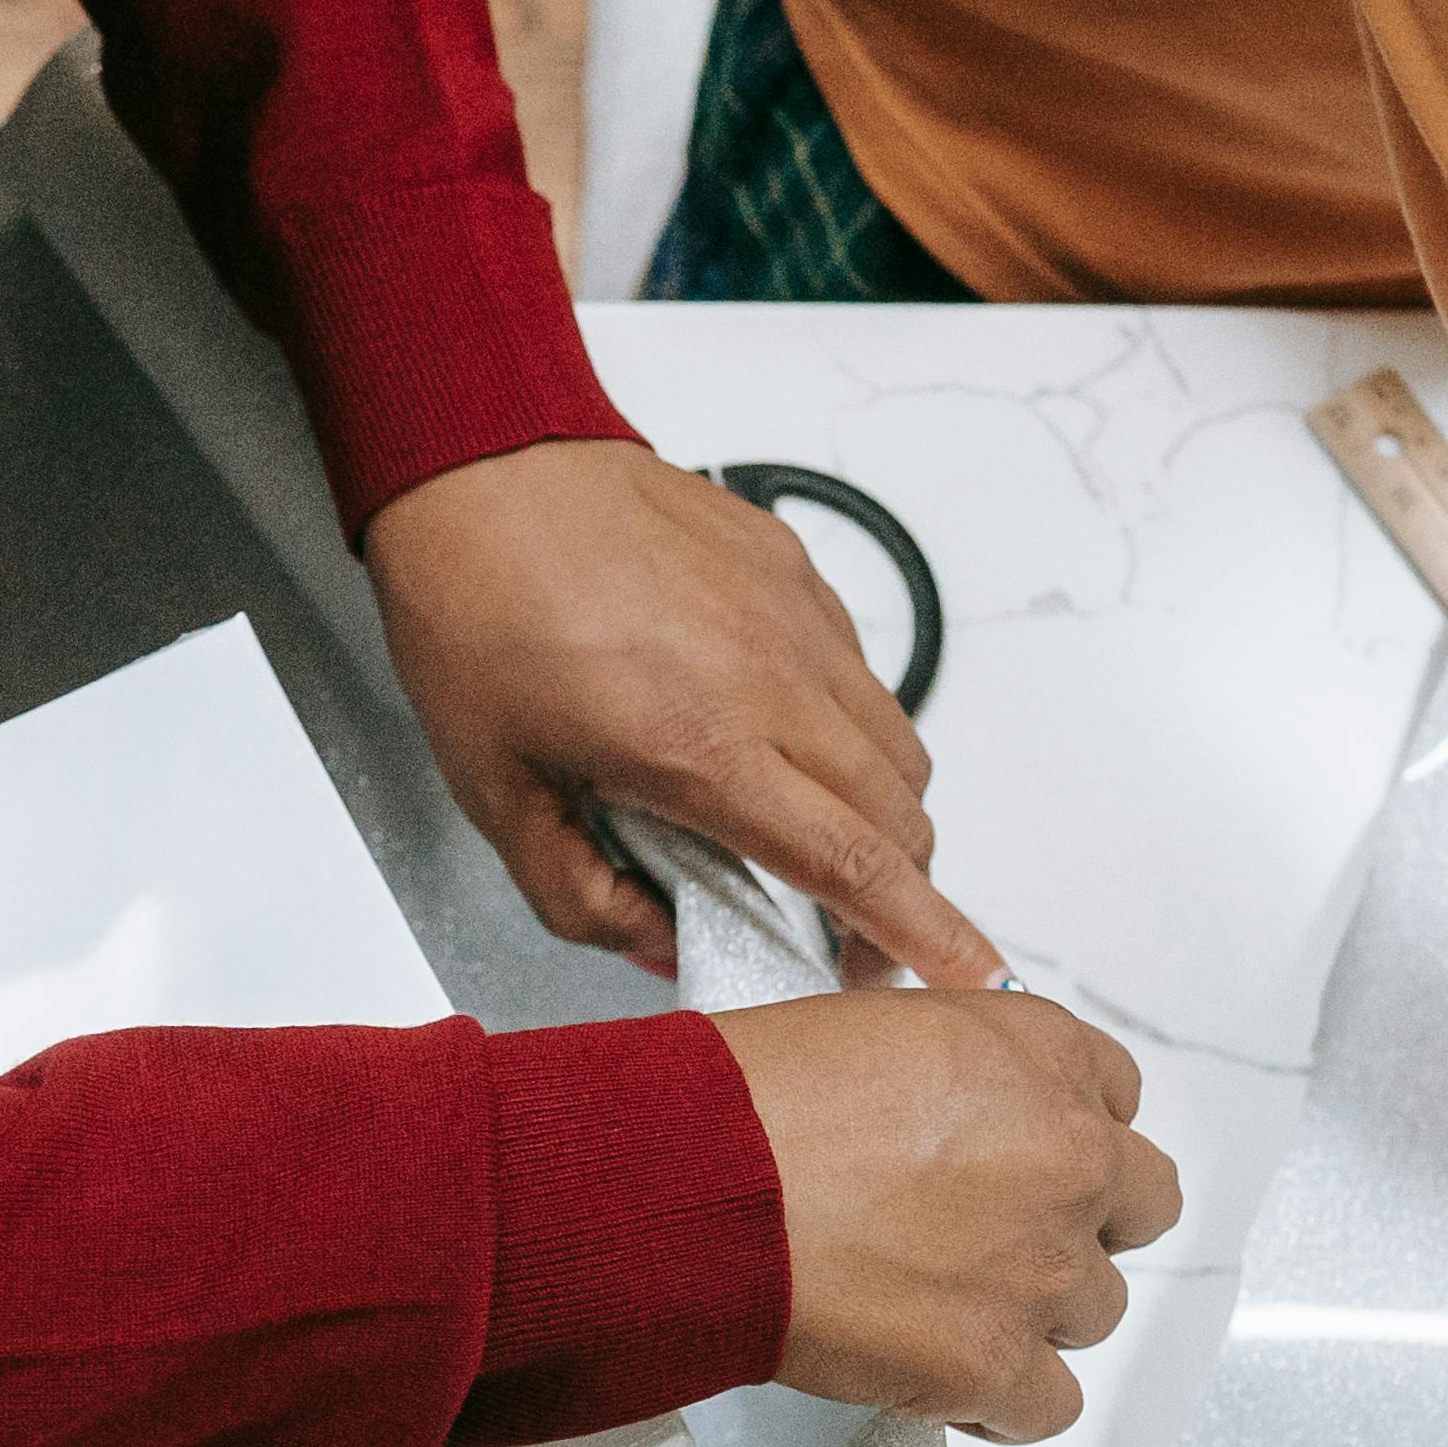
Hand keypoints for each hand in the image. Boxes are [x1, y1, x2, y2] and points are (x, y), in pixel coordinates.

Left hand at [368, 435, 1001, 991]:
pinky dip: (846, 729)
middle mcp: (773, 679)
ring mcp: (795, 617)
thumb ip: (582, 897)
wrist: (478, 471)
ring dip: (881, 812)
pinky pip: (860, 672)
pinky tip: (777, 738)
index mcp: (704, 747)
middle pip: (900, 813)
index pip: (855, 865)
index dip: (924, 935)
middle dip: (902, 891)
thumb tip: (659, 944)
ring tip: (816, 837)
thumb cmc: (477, 618)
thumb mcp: (499, 798)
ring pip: (895, 742)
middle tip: (848, 937)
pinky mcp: (794, 570)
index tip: (969, 975)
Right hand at [714, 989, 1179, 1438]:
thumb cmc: (756, 1101)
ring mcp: (1043, 1268)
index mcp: (1044, 1057)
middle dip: (1079, 1225)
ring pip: (1097, 1310)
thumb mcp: (885, 1029)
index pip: (1119, 1100)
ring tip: (945, 1309)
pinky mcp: (996, 1363)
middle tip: (1001, 1237)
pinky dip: (1003, 1405)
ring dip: (1035, 1314)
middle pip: (1138, 1209)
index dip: (1067, 1138)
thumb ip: (968, 1074)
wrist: (701, 1185)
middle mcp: (1070, 1159)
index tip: (1028, 1160)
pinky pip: (1050, 1407)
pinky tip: (947, 1383)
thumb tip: (969, 1118)